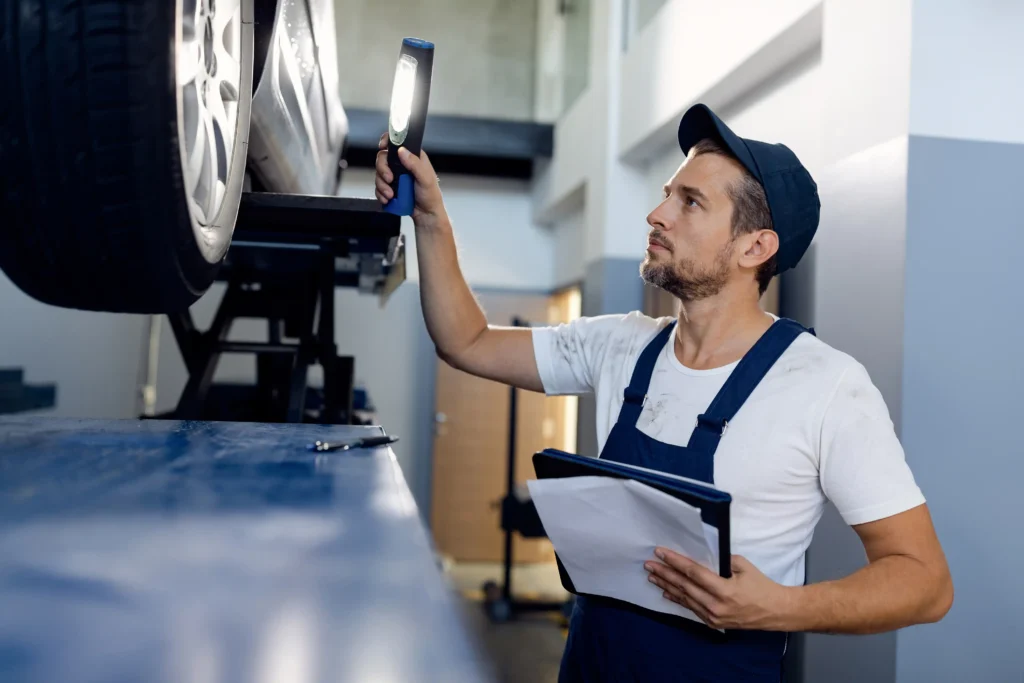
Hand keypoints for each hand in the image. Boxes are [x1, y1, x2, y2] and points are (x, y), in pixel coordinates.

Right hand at [375, 133, 447, 229]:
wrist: (426, 215)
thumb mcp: (426, 178)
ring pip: (378, 173)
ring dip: (382, 185)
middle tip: (390, 179)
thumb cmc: (430, 195)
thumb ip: (415, 164)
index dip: (387, 141)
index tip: (382, 146)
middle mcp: (402, 165)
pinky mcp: (389, 187)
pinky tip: (388, 199)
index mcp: (412, 157)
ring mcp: (394, 176)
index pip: (397, 143)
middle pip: (382, 158)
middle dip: (383, 169)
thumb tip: (402, 151)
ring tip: (391, 194)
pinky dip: (381, 193)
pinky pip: (378, 187)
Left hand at [644, 548, 793, 630]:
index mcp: (724, 590)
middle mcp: (716, 605)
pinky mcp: (713, 622)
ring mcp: (713, 616)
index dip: (675, 562)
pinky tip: (666, 593)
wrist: (775, 612)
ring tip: (652, 576)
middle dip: (664, 574)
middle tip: (649, 564)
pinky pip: (691, 608)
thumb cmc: (761, 586)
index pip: (693, 573)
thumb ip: (722, 561)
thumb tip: (703, 555)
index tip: (661, 552)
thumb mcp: (743, 566)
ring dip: (667, 586)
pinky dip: (678, 599)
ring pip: (684, 598)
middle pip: (684, 586)